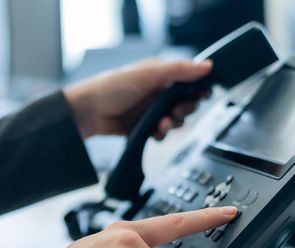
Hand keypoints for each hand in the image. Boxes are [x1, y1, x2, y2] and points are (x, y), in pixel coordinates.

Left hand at [64, 59, 212, 139]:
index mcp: (159, 75)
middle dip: (184, 110)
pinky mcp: (143, 127)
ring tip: (163, 124)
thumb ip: (178, 70)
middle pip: (185, 103)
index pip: (188, 81)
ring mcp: (149, 111)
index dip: (197, 89)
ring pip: (174, 120)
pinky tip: (155, 133)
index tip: (202, 95)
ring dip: (173, 124)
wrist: (87, 113)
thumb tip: (206, 66)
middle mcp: (156, 92)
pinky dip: (161, 135)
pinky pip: (160, 133)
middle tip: (176, 111)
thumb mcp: (148, 74)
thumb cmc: (111, 87)